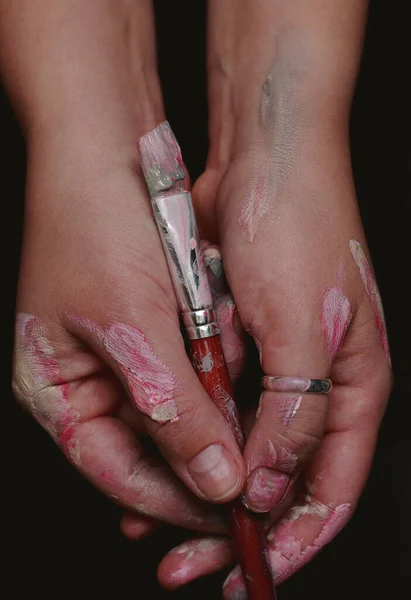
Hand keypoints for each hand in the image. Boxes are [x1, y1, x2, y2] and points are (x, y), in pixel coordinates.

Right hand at [8, 0, 247, 543]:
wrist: (100, 145)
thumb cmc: (94, 224)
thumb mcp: (134, 324)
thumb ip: (174, 407)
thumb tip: (213, 478)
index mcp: (56, 392)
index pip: (118, 474)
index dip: (174, 498)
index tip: (229, 511)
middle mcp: (83, 381)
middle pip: (148, 447)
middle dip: (199, 447)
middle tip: (247, 463)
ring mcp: (113, 354)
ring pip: (174, 407)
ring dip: (209, 401)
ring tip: (238, 389)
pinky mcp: (144, 325)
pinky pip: (184, 364)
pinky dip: (209, 363)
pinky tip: (226, 345)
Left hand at [157, 1, 391, 593]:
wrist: (264, 156)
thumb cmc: (299, 229)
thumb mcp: (304, 330)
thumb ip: (292, 412)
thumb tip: (270, 485)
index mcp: (352, 384)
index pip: (331, 486)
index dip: (294, 538)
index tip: (251, 573)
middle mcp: (318, 380)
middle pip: (283, 475)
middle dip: (239, 524)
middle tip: (191, 565)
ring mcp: (279, 359)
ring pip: (244, 444)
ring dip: (207, 482)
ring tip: (162, 525)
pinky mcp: (243, 337)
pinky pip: (217, 404)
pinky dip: (192, 434)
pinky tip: (161, 454)